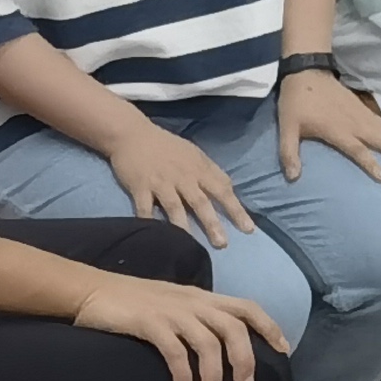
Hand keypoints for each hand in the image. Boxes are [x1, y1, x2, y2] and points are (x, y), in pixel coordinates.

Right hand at [70, 273, 287, 380]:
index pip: (247, 308)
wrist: (91, 290)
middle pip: (235, 329)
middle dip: (246, 360)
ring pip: (208, 344)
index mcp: (203, 297)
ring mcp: (172, 312)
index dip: (269, 327)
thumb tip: (221, 342)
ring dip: (214, 376)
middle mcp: (193, 302)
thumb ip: (198, 317)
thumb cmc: (134, 301)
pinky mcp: (149, 323)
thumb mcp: (175, 303)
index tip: (283, 351)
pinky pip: (175, 351)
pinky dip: (183, 374)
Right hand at [103, 121, 253, 247]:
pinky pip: (144, 208)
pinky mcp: (139, 187)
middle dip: (212, 224)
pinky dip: (149, 222)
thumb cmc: (167, 146)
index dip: (236, 210)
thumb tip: (230, 190)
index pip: (223, 191)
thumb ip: (211, 172)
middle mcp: (183, 178)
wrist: (132, 134)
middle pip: (201, 203)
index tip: (248, 229)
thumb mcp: (195, 154)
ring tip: (191, 245)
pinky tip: (155, 237)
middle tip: (223, 244)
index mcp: (199, 169)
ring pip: (174, 208)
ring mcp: (161, 183)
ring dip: (183, 227)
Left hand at [279, 67, 380, 186]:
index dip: (372, 164)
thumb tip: (292, 178)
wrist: (308, 72)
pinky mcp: (366, 110)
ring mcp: (364, 116)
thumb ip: (288, 153)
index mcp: (338, 130)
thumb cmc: (297, 102)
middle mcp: (356, 124)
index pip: (359, 150)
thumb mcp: (286, 127)